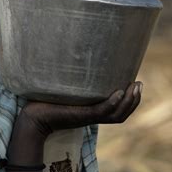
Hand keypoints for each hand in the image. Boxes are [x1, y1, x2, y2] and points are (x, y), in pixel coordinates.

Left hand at [18, 82, 141, 141]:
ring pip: (116, 115)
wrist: (31, 117)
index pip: (118, 109)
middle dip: (135, 100)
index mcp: (92, 112)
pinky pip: (101, 112)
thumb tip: (72, 54)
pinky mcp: (79, 116)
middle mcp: (92, 116)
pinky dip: (112, 103)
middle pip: (122, 113)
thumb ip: (71, 77)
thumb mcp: (63, 88)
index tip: (135, 82)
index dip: (130, 100)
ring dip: (129, 102)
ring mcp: (87, 117)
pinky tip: (119, 92)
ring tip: (135, 86)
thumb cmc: (44, 101)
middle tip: (140, 83)